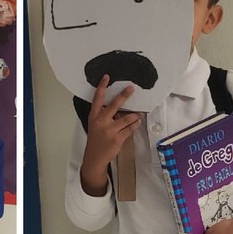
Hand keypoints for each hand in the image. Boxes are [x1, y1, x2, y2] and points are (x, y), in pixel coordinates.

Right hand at [81, 76, 140, 195]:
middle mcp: (101, 121)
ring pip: (126, 119)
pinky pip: (129, 129)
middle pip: (114, 105)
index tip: (107, 77)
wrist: (95, 157)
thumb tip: (116, 105)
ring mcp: (110, 130)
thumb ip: (102, 115)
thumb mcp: (95, 125)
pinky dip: (135, 125)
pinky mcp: (117, 138)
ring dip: (134, 115)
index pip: (97, 99)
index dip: (102, 87)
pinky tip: (137, 122)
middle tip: (131, 88)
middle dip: (123, 96)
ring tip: (139, 114)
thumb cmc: (96, 139)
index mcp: (94, 116)